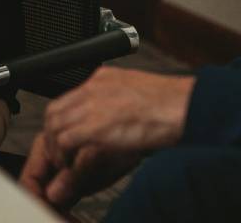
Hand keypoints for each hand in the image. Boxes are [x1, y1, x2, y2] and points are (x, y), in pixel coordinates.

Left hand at [20, 66, 193, 209]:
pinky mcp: (95, 126)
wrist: (188, 107)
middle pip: (55, 109)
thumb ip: (120, 99)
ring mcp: (92, 106)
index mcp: (103, 78)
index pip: (68, 97)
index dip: (63, 119)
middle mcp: (93, 87)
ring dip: (55, 146)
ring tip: (64, 161)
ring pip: (54, 124)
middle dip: (52, 132)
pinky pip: (64, 140)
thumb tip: (114, 118)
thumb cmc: (175, 105)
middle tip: (59, 150)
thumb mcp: (139, 93)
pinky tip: (71, 164)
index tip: (65, 134)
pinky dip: (63, 154)